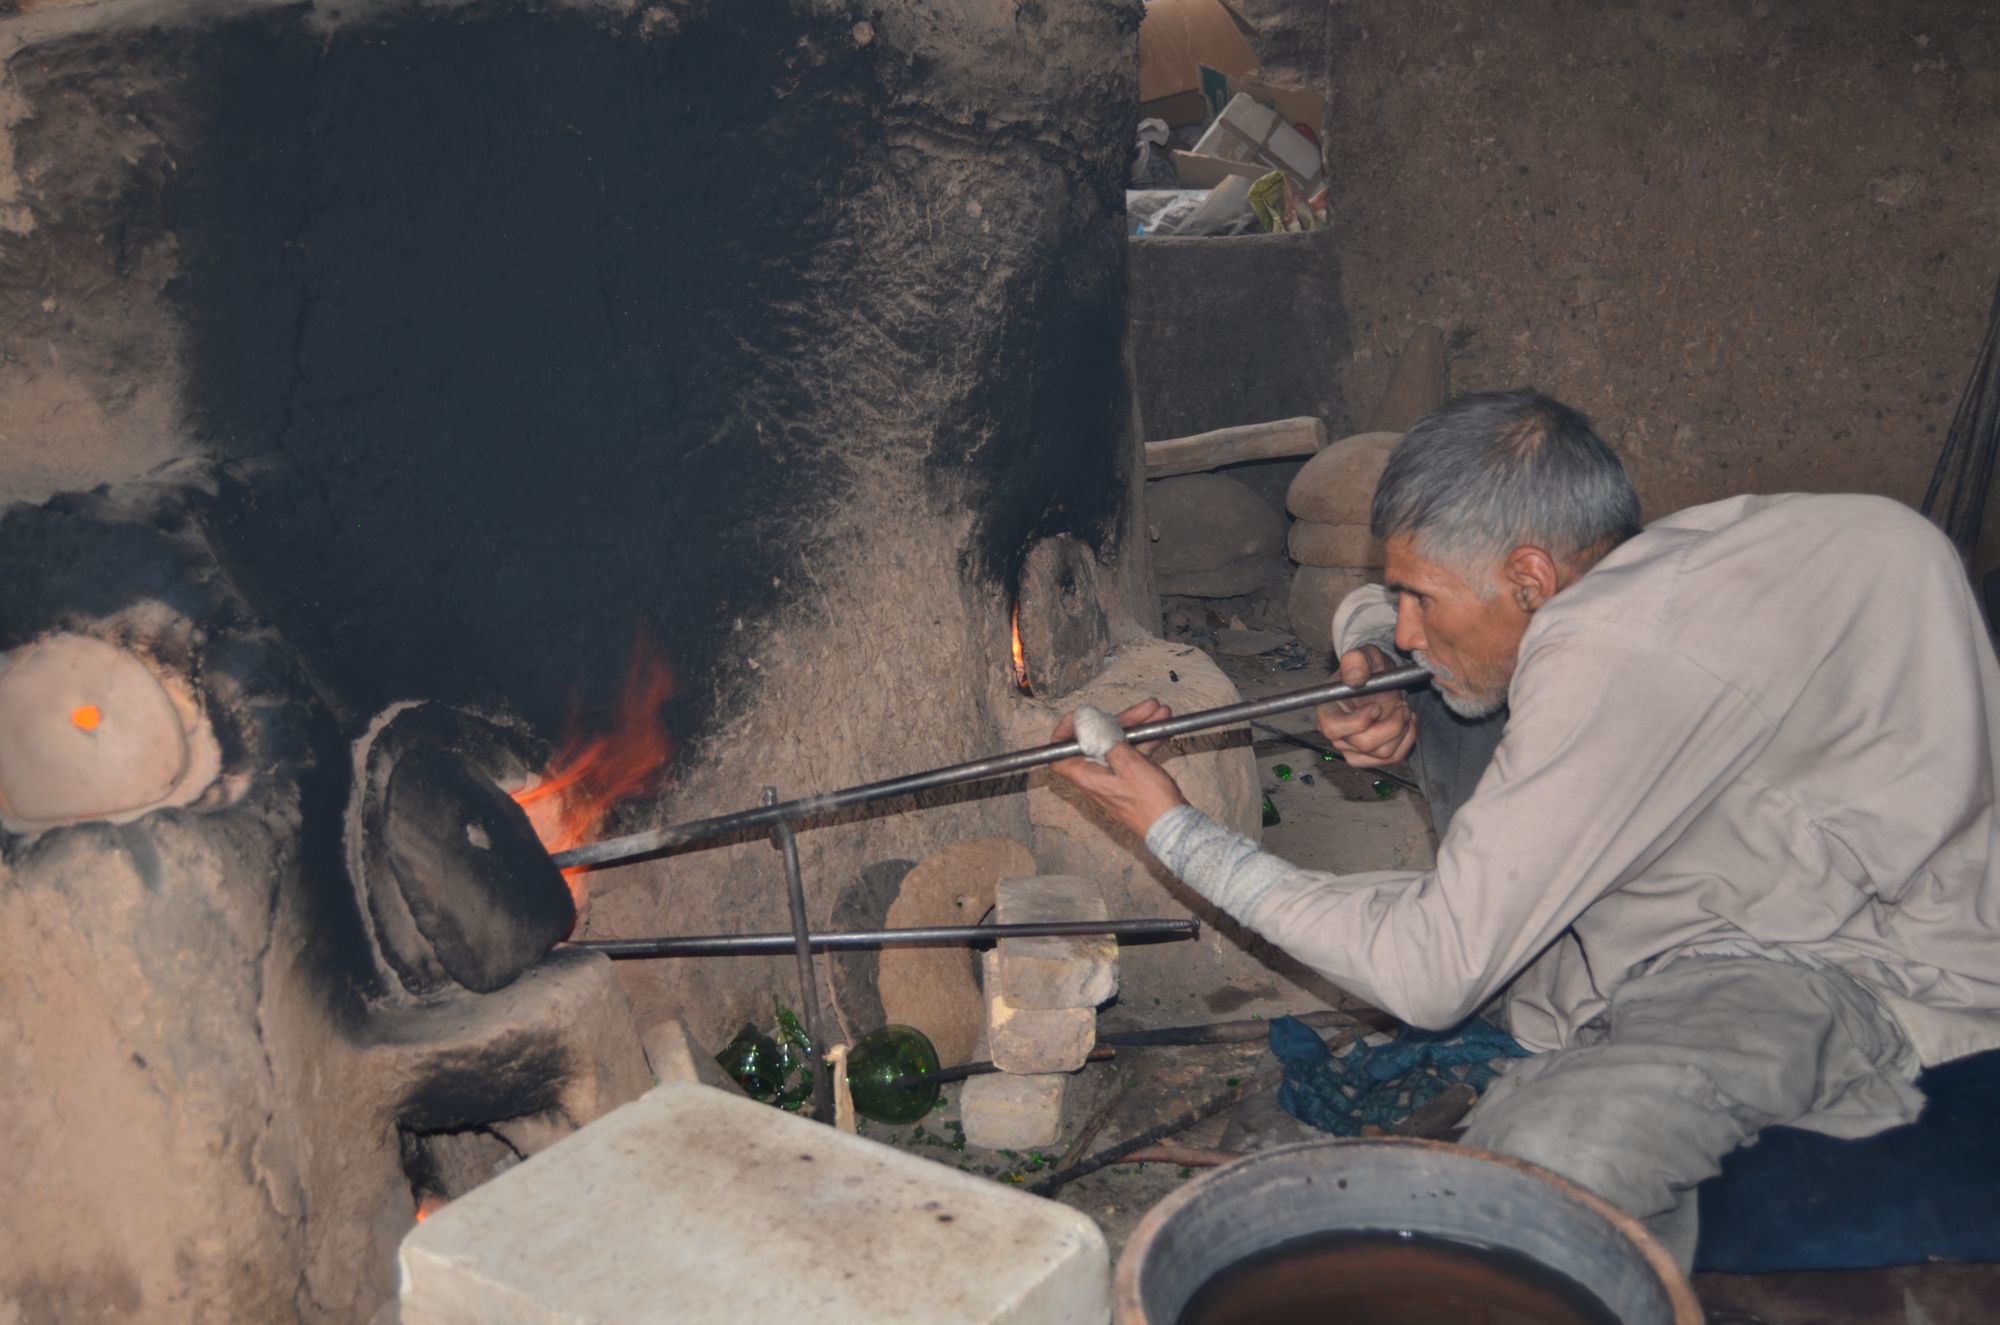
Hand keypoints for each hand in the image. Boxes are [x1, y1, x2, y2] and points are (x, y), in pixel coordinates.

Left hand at [1049, 698, 1187, 837]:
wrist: (1174, 827)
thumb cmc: (1150, 803)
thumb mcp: (1128, 764)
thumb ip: (1106, 740)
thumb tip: (1089, 722)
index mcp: (1087, 776)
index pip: (1059, 755)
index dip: (1064, 733)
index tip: (1078, 717)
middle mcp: (1097, 778)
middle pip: (1097, 742)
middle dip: (1119, 721)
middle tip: (1141, 709)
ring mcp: (1115, 779)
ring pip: (1119, 745)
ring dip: (1138, 728)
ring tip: (1159, 712)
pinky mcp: (1131, 781)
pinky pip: (1133, 755)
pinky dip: (1145, 741)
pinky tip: (1162, 729)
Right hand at [1315, 644, 1416, 767]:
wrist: (1380, 680)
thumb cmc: (1368, 669)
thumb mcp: (1364, 655)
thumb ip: (1356, 660)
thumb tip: (1354, 678)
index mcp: (1326, 710)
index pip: (1333, 728)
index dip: (1359, 721)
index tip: (1377, 706)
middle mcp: (1337, 734)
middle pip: (1364, 744)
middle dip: (1392, 725)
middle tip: (1402, 705)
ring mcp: (1353, 749)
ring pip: (1383, 753)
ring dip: (1403, 730)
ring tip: (1405, 710)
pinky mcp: (1372, 757)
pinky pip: (1394, 757)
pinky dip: (1407, 740)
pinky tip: (1408, 722)